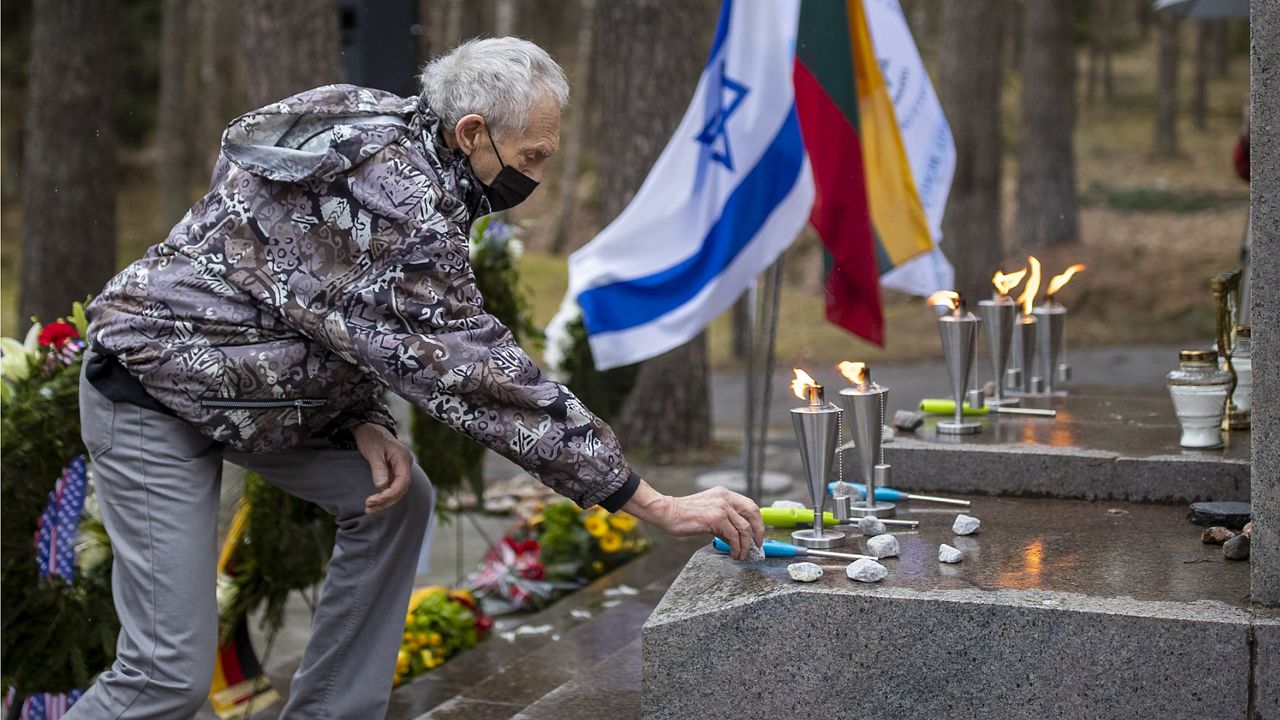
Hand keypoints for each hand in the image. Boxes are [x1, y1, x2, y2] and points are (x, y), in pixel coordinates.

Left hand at [352, 423, 413, 513]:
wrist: (370, 427)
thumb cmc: (371, 437)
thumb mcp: (373, 451)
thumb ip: (378, 468)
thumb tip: (381, 486)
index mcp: (403, 458)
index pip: (402, 482)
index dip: (390, 494)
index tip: (375, 500)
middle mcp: (405, 465)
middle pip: (401, 489)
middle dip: (386, 501)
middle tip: (368, 507)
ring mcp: (400, 469)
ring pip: (398, 491)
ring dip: (385, 501)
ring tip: (368, 508)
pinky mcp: (394, 472)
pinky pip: (393, 487)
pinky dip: (384, 496)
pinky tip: (374, 502)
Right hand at [621, 480, 763, 560]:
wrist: (667, 512)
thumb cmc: (683, 514)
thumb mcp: (708, 511)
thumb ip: (723, 520)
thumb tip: (736, 537)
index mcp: (724, 494)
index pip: (750, 505)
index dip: (757, 521)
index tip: (757, 534)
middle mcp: (725, 498)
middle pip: (753, 514)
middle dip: (758, 532)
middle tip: (757, 545)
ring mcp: (722, 507)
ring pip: (744, 529)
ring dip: (746, 545)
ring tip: (742, 555)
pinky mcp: (716, 519)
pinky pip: (734, 536)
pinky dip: (737, 548)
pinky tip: (734, 554)